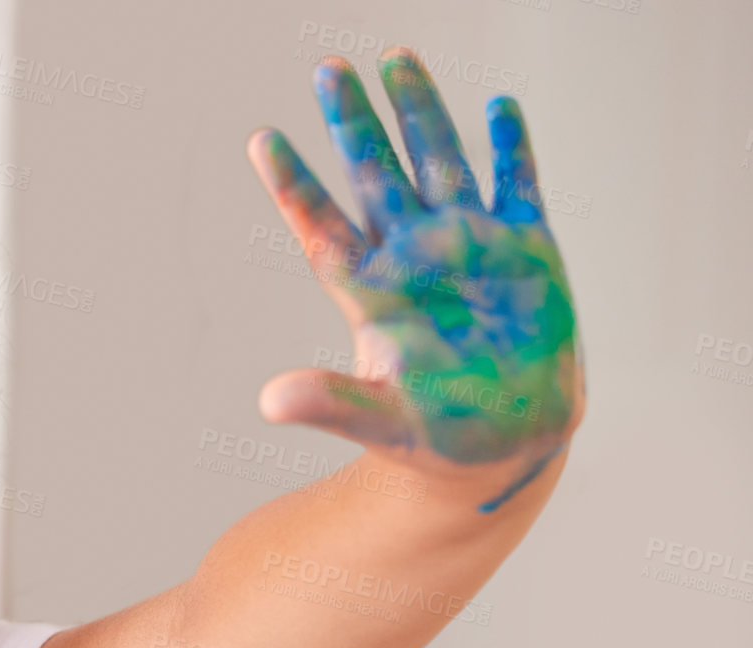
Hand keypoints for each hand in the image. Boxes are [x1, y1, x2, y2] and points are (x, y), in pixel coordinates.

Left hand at [247, 48, 584, 512]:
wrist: (505, 448)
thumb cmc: (434, 440)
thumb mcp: (380, 422)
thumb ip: (330, 404)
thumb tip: (270, 402)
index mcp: (371, 293)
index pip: (321, 227)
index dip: (293, 185)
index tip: (262, 140)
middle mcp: (413, 257)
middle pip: (375, 176)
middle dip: (353, 123)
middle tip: (328, 69)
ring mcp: (469, 247)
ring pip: (439, 162)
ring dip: (420, 112)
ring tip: (397, 58)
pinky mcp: (526, 251)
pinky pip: (516, 185)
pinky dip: (510, 147)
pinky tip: (497, 106)